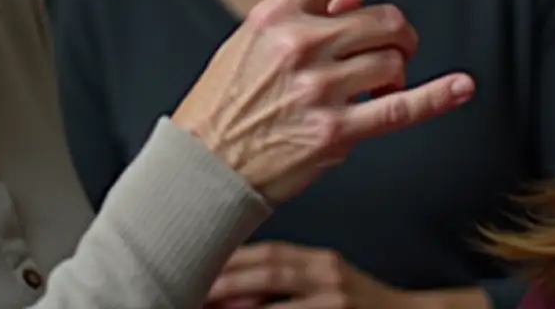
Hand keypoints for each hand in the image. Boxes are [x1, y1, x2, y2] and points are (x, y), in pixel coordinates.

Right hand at [171, 0, 474, 203]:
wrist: (203, 166)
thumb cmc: (227, 99)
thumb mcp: (252, 42)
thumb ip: (303, 16)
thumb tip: (352, 2)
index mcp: (276, 13)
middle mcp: (299, 44)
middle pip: (384, 20)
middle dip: (399, 36)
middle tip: (394, 52)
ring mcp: (318, 89)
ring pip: (393, 62)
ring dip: (397, 72)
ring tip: (377, 88)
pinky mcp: (335, 132)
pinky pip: (401, 108)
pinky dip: (438, 97)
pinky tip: (461, 87)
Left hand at [207, 242, 400, 308]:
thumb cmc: (361, 305)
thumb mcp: (329, 282)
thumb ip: (291, 279)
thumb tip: (239, 291)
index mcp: (321, 261)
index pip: (271, 252)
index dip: (234, 258)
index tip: (200, 263)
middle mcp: (327, 276)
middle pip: (269, 271)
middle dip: (228, 281)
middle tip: (194, 289)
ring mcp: (334, 301)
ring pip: (276, 305)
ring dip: (240, 307)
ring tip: (208, 308)